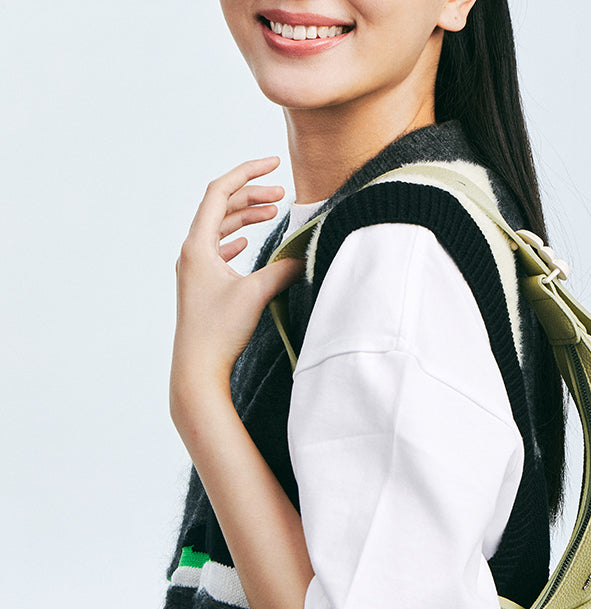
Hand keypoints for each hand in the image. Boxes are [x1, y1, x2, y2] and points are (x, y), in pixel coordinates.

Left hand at [170, 156, 303, 412]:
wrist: (197, 369)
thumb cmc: (219, 332)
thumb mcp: (256, 294)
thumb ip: (283, 270)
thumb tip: (305, 256)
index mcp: (197, 245)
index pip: (221, 193)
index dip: (248, 173)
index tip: (274, 163)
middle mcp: (192, 252)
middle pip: (221, 207)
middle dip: (252, 195)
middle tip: (281, 193)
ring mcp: (195, 269)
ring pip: (220, 228)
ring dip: (246, 216)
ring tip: (272, 211)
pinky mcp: (202, 285)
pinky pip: (218, 249)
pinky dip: (236, 237)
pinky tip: (246, 240)